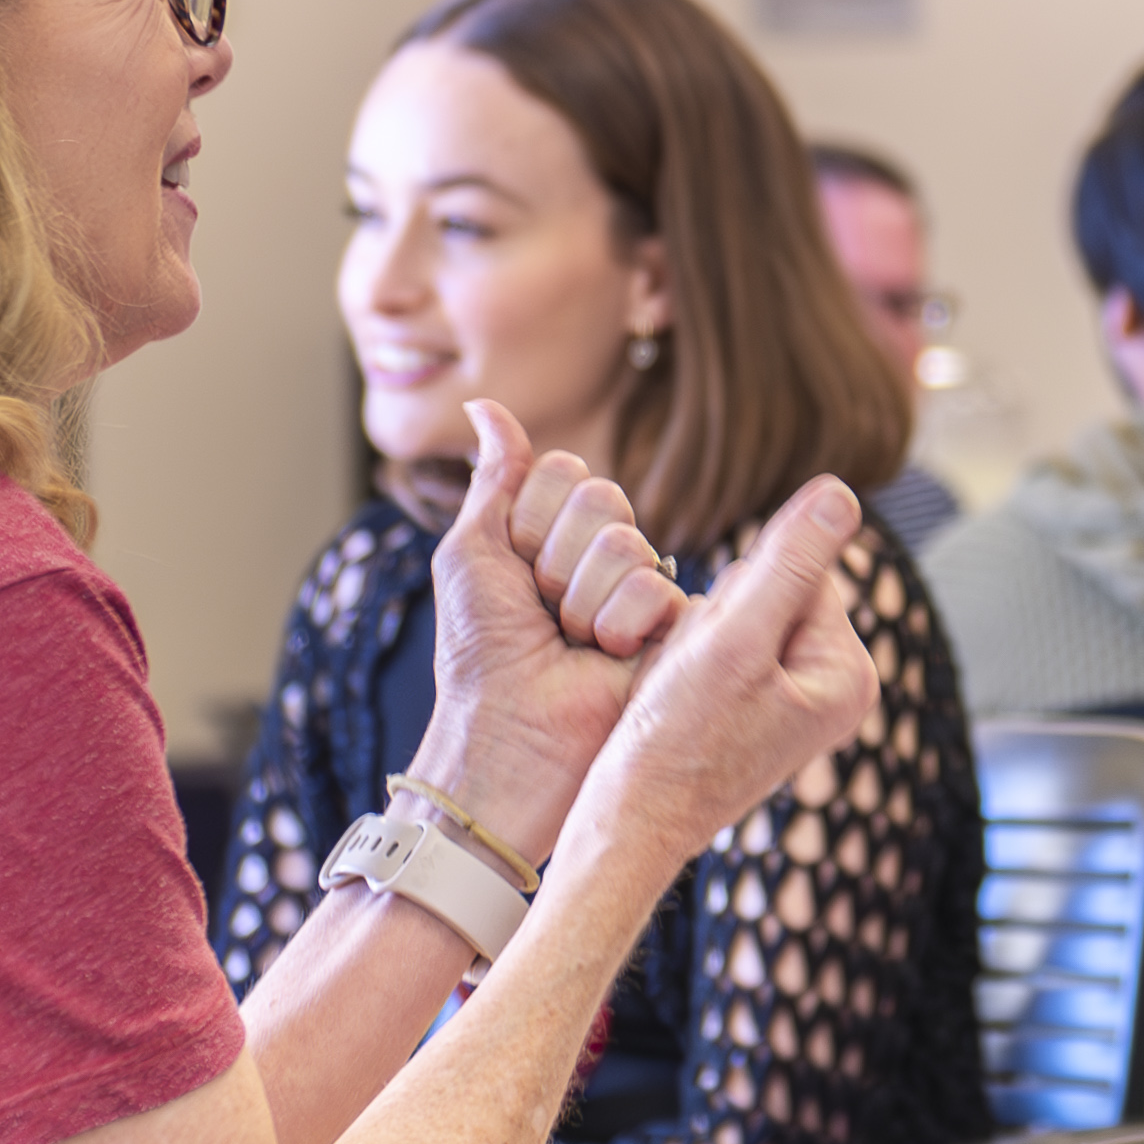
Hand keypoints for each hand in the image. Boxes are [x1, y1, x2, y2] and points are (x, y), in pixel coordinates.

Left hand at [416, 400, 684, 865]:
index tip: (512, 572)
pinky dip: (617, 627)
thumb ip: (496, 479)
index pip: (565, 473)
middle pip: (601, 499)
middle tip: (542, 611)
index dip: (530, 521)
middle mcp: (602, 556)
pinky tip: (605, 659)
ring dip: (580, 602)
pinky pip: (654, 591)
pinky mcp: (673, 630)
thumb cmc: (478, 655)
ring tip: (571, 644)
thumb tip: (485, 406)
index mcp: (556, 532)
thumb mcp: (470, 554)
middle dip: (554, 560)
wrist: (506, 738)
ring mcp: (640, 592)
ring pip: (627, 544)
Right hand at [567, 471, 875, 870]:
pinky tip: (672, 703)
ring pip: (732, 615)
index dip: (735, 593)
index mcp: (847, 672)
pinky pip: (714, 648)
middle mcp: (830, 686)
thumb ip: (789, 564)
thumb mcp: (732, 642)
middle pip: (767, 589)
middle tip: (691, 682)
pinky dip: (683, 661)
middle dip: (716, 618)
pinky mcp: (751, 708)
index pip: (796, 569)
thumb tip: (842, 493)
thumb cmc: (675, 744)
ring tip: (679, 695)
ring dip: (694, 639)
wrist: (626, 826)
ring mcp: (790, 699)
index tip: (711, 653)